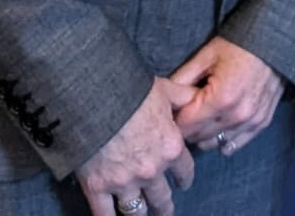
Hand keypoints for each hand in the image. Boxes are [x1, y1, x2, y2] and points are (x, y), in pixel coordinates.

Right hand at [75, 76, 195, 215]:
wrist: (95, 100)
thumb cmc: (133, 92)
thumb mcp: (166, 90)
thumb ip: (184, 98)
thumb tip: (199, 97)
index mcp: (171, 148)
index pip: (185, 170)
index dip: (185, 177)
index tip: (183, 183)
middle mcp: (151, 171)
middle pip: (162, 198)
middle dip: (165, 206)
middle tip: (165, 211)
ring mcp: (124, 182)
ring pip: (136, 210)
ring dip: (140, 215)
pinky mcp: (98, 188)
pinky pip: (104, 214)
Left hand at [170, 36, 283, 156]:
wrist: (276, 40)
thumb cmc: (239, 44)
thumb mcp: (206, 55)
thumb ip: (182, 79)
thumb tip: (162, 97)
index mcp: (220, 98)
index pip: (184, 125)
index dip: (173, 119)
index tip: (170, 110)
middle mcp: (236, 115)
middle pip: (198, 137)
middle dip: (187, 127)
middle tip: (184, 112)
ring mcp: (251, 121)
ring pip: (215, 143)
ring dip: (204, 134)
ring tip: (202, 117)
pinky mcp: (262, 122)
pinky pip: (235, 144)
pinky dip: (223, 139)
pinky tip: (218, 126)